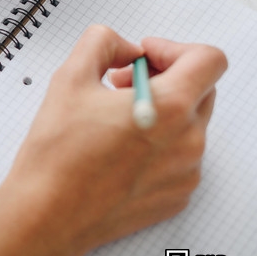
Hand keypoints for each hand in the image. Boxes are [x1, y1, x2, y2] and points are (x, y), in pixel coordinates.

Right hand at [0, 25, 226, 255]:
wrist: (48, 213)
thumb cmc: (57, 153)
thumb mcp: (70, 77)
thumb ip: (102, 42)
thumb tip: (124, 47)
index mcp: (170, 107)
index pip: (208, 60)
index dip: (174, 48)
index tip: (145, 55)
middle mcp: (189, 141)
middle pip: (200, 89)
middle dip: (163, 77)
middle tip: (121, 83)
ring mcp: (186, 172)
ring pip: (188, 124)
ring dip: (159, 111)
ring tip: (113, 118)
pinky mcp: (176, 195)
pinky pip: (179, 156)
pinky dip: (157, 144)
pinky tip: (117, 148)